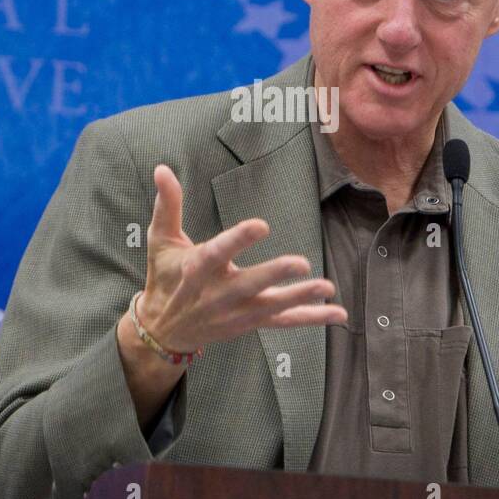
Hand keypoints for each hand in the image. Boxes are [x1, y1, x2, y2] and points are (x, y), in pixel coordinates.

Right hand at [137, 164, 346, 352]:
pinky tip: (337, 313)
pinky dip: (310, 318)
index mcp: (196, 269)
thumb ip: (167, 204)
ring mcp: (236, 312)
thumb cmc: (165, 277)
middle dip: (274, 275)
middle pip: (249, 284)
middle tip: (301, 263)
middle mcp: (217, 294)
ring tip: (326, 287)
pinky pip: (283, 323)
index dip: (238, 240)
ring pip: (270, 306)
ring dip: (299, 297)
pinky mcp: (249, 323)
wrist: (162, 330)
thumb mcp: (161, 240)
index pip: (217, 253)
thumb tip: (162, 169)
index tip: (260, 225)